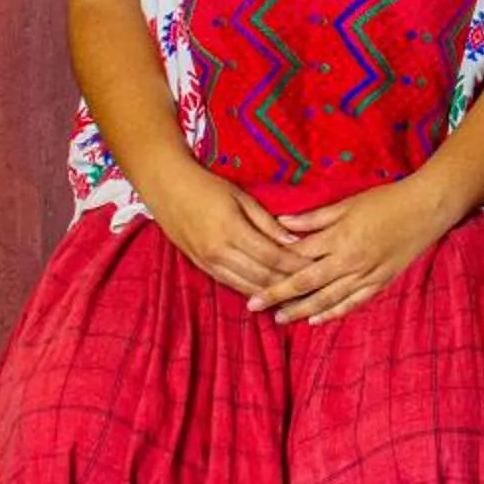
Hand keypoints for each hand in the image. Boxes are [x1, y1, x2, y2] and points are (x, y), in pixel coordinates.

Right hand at [136, 159, 308, 298]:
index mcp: (232, 231)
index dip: (295, 265)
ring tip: (294, 296)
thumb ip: (267, 222)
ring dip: (270, 293)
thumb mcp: (242, 197)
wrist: (166, 188)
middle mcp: (219, 252)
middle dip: (288, 284)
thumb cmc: (207, 186)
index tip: (316, 267)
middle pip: (261, 276)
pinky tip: (267, 293)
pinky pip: (230, 284)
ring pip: (245, 286)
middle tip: (312, 286)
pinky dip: (250, 290)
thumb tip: (294, 241)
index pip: (272, 256)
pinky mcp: (200, 267)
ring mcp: (207, 262)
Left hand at [257, 179, 454, 323]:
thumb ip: (314, 218)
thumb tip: (282, 224)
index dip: (274, 267)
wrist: (427, 208)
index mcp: (339, 237)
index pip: (298, 257)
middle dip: (278, 295)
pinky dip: (333, 313)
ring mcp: (366, 274)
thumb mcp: (348, 203)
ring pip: (327, 298)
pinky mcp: (380, 282)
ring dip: (301, 310)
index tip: (254, 275)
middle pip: (306, 283)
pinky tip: (316, 319)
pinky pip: (353, 303)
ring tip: (279, 318)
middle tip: (254, 305)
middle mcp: (349, 260)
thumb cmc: (386, 201)